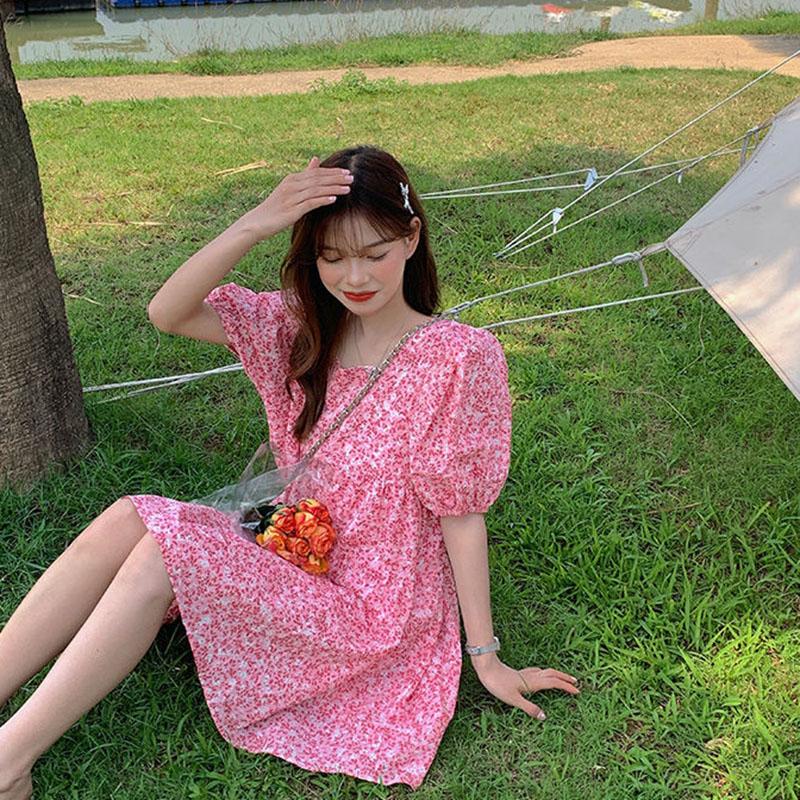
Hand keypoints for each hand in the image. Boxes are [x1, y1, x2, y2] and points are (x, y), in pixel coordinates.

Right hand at [239, 156, 353, 241]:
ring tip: (348, 189)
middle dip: (336, 178)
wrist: (257, 222)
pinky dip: (322, 200)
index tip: (347, 172)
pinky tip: (333, 199)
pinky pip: (309, 203)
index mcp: (292, 179)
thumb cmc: (275, 208)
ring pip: (316, 190)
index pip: (316, 173)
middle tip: (352, 178)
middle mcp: (291, 186)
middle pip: (318, 179)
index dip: (332, 172)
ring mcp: (291, 198)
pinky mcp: (291, 211)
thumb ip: (304, 176)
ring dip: (333, 188)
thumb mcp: (290, 189)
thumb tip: (316, 159)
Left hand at [474, 657, 579, 719]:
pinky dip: (545, 673)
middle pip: (552, 674)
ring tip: (563, 678)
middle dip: (565, 678)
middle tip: (576, 682)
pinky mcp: (520, 673)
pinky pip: (538, 671)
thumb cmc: (499, 685)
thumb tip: (544, 716)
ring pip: (546, 671)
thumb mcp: (513, 700)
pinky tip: (541, 675)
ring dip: (556, 674)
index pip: (554, 683)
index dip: (566, 687)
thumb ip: (529, 708)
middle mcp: (532, 676)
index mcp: (533, 683)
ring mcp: (526, 673)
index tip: (577, 691)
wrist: (486, 669)